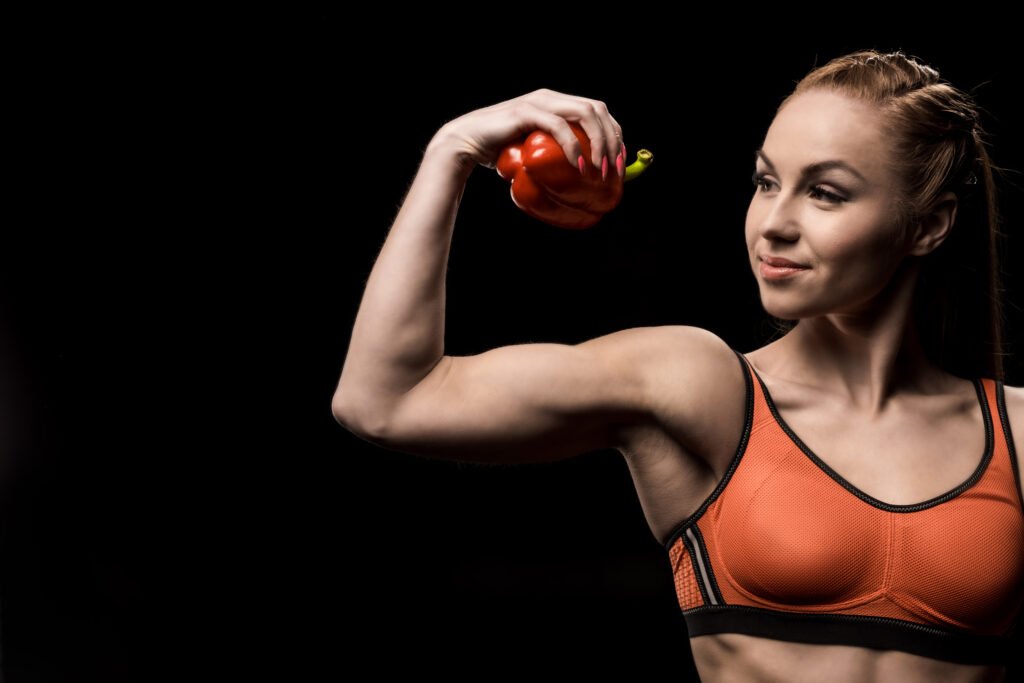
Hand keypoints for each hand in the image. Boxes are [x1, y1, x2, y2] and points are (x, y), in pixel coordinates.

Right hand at [427, 88, 623, 173]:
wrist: (466, 143)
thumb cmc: (500, 152)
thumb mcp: (536, 154)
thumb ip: (556, 156)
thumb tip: (584, 179)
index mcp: (557, 103)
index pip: (598, 112)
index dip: (614, 135)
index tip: (619, 163)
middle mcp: (551, 97)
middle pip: (597, 109)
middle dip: (612, 139)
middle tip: (614, 170)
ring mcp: (539, 101)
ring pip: (584, 112)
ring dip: (599, 141)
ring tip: (600, 170)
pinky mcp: (526, 112)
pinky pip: (559, 126)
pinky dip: (573, 146)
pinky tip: (579, 166)